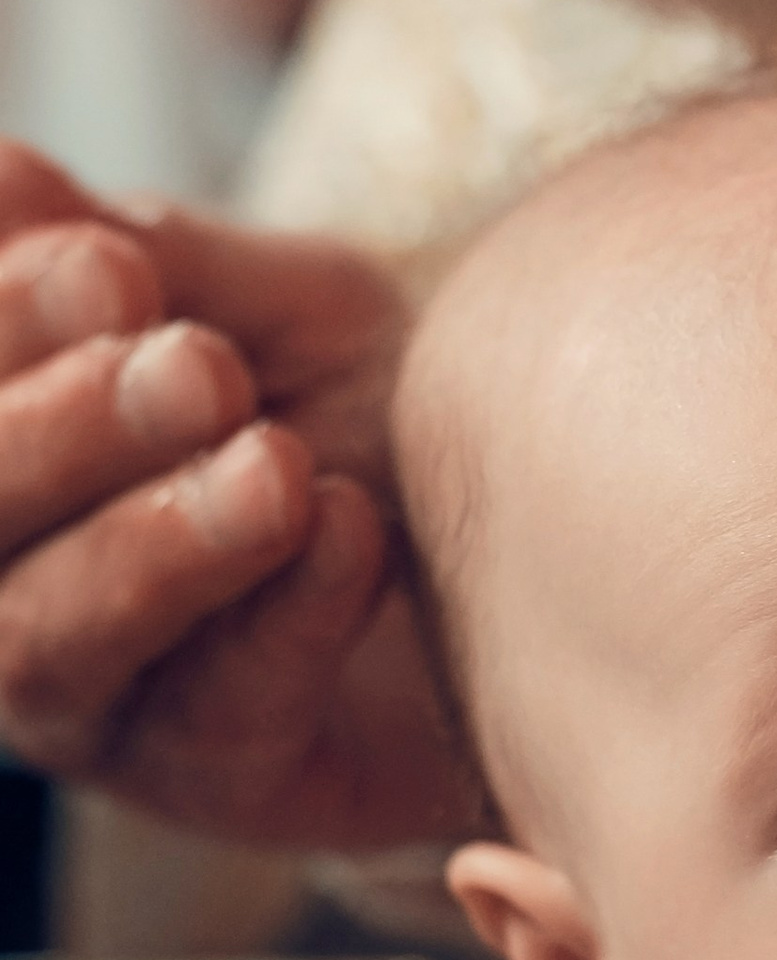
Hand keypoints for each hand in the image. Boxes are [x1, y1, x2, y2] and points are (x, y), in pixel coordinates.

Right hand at [0, 144, 466, 848]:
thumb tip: (3, 176)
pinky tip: (352, 530)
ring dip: (157, 545)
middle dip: (62, 436)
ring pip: (54, 644)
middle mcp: (4, 584)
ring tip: (275, 464)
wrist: (540, 539)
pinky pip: (220, 715)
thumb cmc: (359, 399)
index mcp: (1, 459)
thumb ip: (141, 258)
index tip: (108, 262)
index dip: (2, 331)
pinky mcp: (217, 784)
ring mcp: (94, 702)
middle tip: (195, 365)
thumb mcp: (264, 305)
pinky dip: (286, 615)